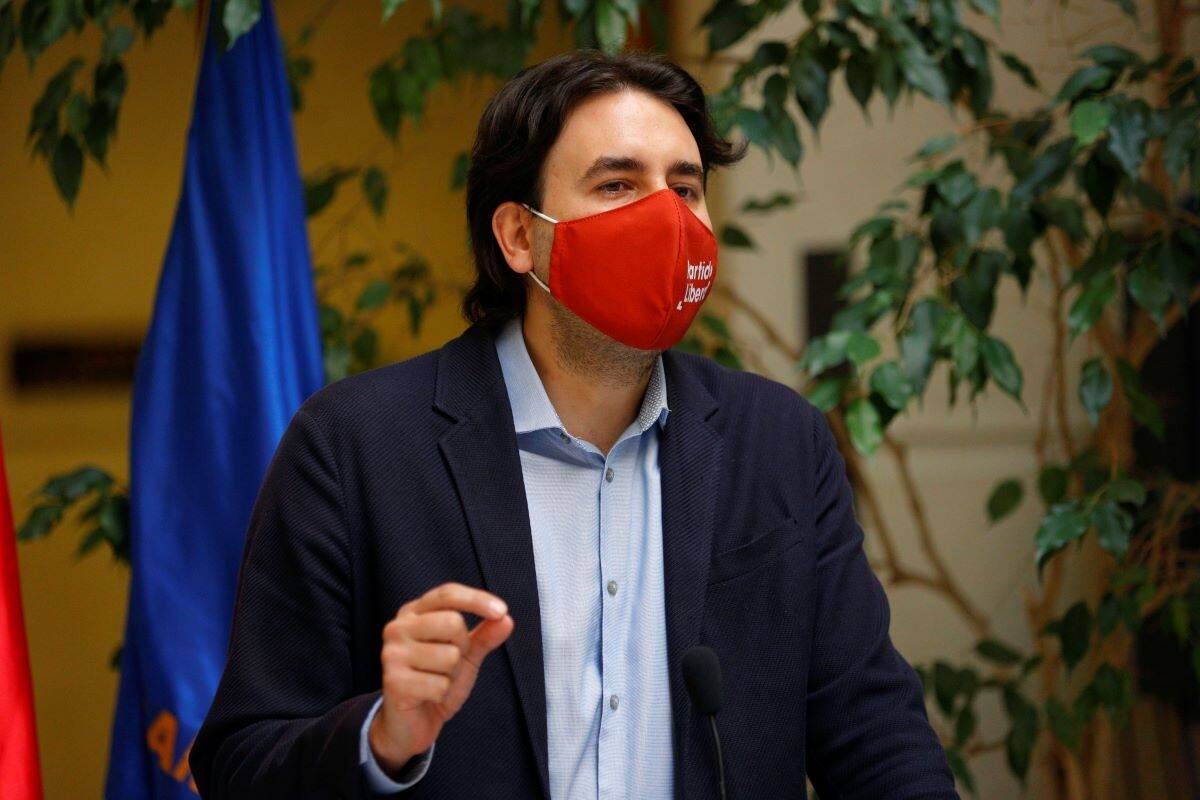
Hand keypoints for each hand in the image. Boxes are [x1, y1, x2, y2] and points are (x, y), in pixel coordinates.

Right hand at [369, 582, 513, 774]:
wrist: (413, 723)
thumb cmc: (437, 680)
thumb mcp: (466, 655)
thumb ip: (484, 636)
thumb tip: (506, 620)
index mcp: (414, 613)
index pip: (447, 594)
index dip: (476, 600)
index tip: (501, 611)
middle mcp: (398, 627)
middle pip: (452, 622)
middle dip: (462, 648)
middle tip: (449, 664)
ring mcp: (392, 654)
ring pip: (449, 656)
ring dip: (451, 675)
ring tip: (436, 680)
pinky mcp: (393, 681)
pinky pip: (439, 684)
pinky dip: (442, 694)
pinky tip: (427, 696)